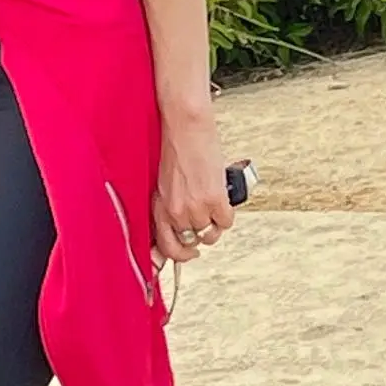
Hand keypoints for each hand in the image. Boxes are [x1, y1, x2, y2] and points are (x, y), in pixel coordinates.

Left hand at [152, 103, 233, 265]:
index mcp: (159, 208)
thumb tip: (178, 226)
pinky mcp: (214, 200)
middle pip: (190, 245)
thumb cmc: (174, 149)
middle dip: (197, 238)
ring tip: (212, 207)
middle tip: (202, 227)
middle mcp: (175, 212)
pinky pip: (225, 223)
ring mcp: (195, 208)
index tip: (186, 255)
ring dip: (213, 224)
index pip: (166, 247)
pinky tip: (222, 200)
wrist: (186, 128)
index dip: (177, 256)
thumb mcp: (163, 183)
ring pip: (209, 235)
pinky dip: (226, 214)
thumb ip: (168, 206)